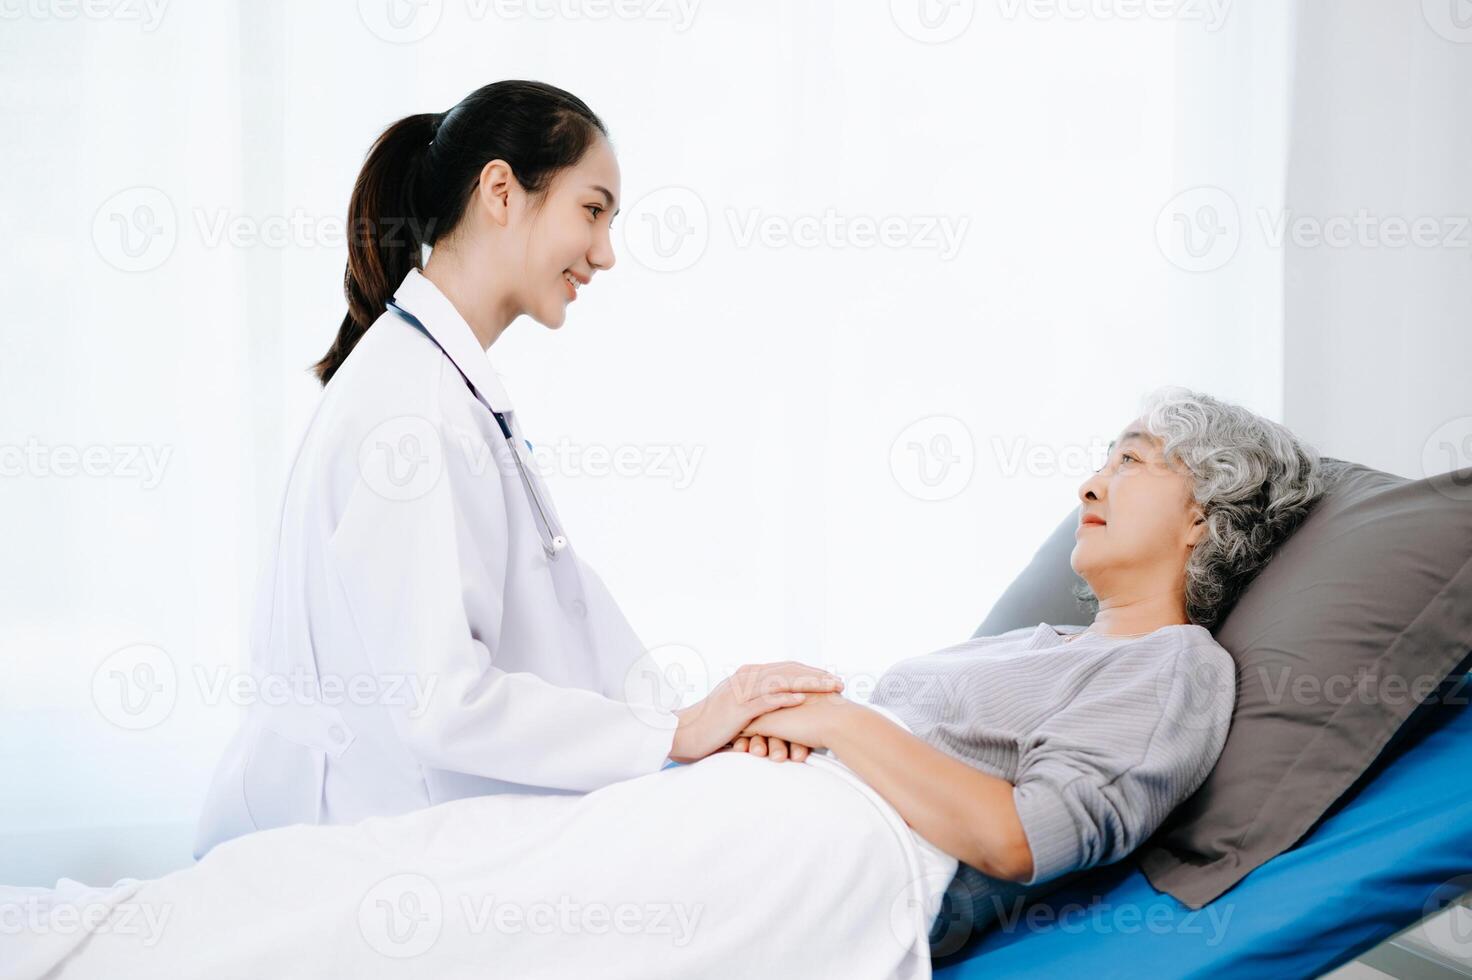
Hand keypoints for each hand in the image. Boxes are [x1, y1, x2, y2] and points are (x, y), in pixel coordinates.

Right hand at [668, 662, 842, 763]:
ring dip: (808, 683)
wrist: (686, 732)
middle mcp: (746, 678)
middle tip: (839, 683)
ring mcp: (741, 692)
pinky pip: (765, 700)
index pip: (785, 668)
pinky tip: (802, 698)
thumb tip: (781, 702)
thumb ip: (758, 700)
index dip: (810, 671)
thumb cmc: (714, 724)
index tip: (831, 678)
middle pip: (788, 671)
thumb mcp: (738, 706)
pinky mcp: (737, 708)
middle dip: (816, 675)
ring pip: (780, 682)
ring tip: (829, 687)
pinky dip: (784, 698)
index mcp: (748, 675)